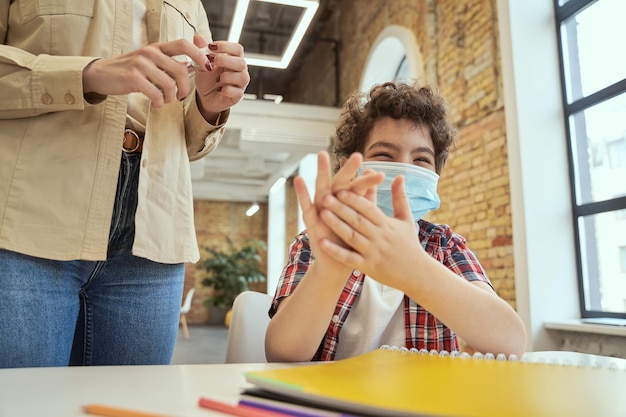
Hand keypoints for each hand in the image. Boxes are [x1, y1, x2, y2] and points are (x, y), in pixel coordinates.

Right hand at [82, 38, 210, 106]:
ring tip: (166, 101)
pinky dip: (160, 102)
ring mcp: (141, 63)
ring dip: (172, 98)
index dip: (199, 55)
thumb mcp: (151, 61)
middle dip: (186, 88)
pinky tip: (156, 103)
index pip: (184, 44)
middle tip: (181, 96)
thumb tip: (193, 65)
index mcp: (158, 47)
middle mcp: (150, 52)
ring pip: (170, 84)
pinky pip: (156, 94)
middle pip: (181, 69)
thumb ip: (169, 62)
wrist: (102, 74)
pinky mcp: (133, 77)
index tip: (207, 68)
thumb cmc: (130, 70)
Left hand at [193, 38, 249, 121]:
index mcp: (234, 59)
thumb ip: (201, 50)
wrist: (205, 97)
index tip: (211, 46)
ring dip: (227, 76)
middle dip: (224, 60)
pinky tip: (219, 89)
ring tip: (217, 79)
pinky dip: (226, 90)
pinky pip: (237, 92)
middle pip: (241, 62)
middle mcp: (240, 71)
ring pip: (242, 77)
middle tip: (210, 61)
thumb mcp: (202, 63)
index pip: (237, 49)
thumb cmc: (207, 79)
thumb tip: (197, 37)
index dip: (226, 46)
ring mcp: (241, 84)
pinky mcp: (238, 96)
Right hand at [295, 151, 382, 274]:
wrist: (338, 264)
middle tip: (356, 155)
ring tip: (321, 154)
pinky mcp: (311, 221)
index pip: (360, 189)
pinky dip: (302, 194)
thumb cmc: (351, 241)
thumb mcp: (361, 220)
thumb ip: (368, 200)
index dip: (368, 182)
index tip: (381, 173)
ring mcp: (321, 211)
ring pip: (323, 189)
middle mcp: (334, 203)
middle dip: (348, 170)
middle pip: (342, 184)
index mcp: (348, 204)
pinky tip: (298, 180)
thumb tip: (376, 179)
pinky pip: (306, 206)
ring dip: (322, 172)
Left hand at [318, 175, 422, 288]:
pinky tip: (321, 243)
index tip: (341, 189)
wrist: (417, 274)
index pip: (369, 209)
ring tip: (322, 214)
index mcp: (386, 224)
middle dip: (341, 208)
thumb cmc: (409, 244)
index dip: (355, 199)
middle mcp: (379, 237)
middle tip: (325, 197)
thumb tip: (399, 175)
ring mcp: (372, 252)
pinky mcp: (368, 267)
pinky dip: (336, 251)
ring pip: (351, 237)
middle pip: (357, 220)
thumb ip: (399, 197)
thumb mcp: (406, 219)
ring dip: (336, 225)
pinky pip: (349, 258)